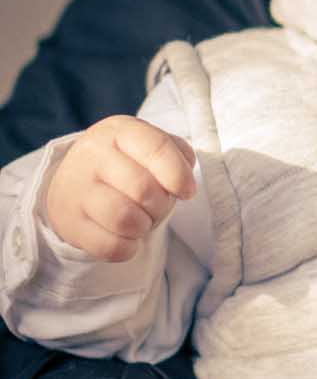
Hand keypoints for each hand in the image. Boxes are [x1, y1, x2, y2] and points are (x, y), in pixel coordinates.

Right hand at [46, 114, 195, 259]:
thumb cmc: (126, 164)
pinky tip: (126, 236)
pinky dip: (128, 248)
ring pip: (126, 220)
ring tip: (140, 220)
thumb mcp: (149, 147)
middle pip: (144, 190)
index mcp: (119, 130)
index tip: (187, 191)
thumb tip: (184, 183)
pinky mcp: (69, 222)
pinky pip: (111, 246)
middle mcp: (92, 154)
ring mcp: (75, 188)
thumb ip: (177, 155)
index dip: (179, 174)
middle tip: (155, 206)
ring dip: (144, 227)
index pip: (156, 148)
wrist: (73, 184)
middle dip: (161, 206)